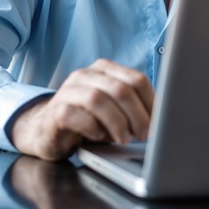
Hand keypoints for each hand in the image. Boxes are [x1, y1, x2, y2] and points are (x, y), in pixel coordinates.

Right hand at [10, 59, 153, 160]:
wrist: (47, 130)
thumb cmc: (88, 120)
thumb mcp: (114, 109)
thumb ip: (132, 106)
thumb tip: (162, 117)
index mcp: (104, 70)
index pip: (136, 79)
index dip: (151, 102)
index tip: (158, 122)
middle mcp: (85, 75)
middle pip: (120, 89)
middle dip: (137, 115)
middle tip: (144, 135)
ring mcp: (67, 91)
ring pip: (97, 99)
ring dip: (116, 122)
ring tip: (123, 139)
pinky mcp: (55, 111)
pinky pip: (75, 115)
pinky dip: (92, 127)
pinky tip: (99, 137)